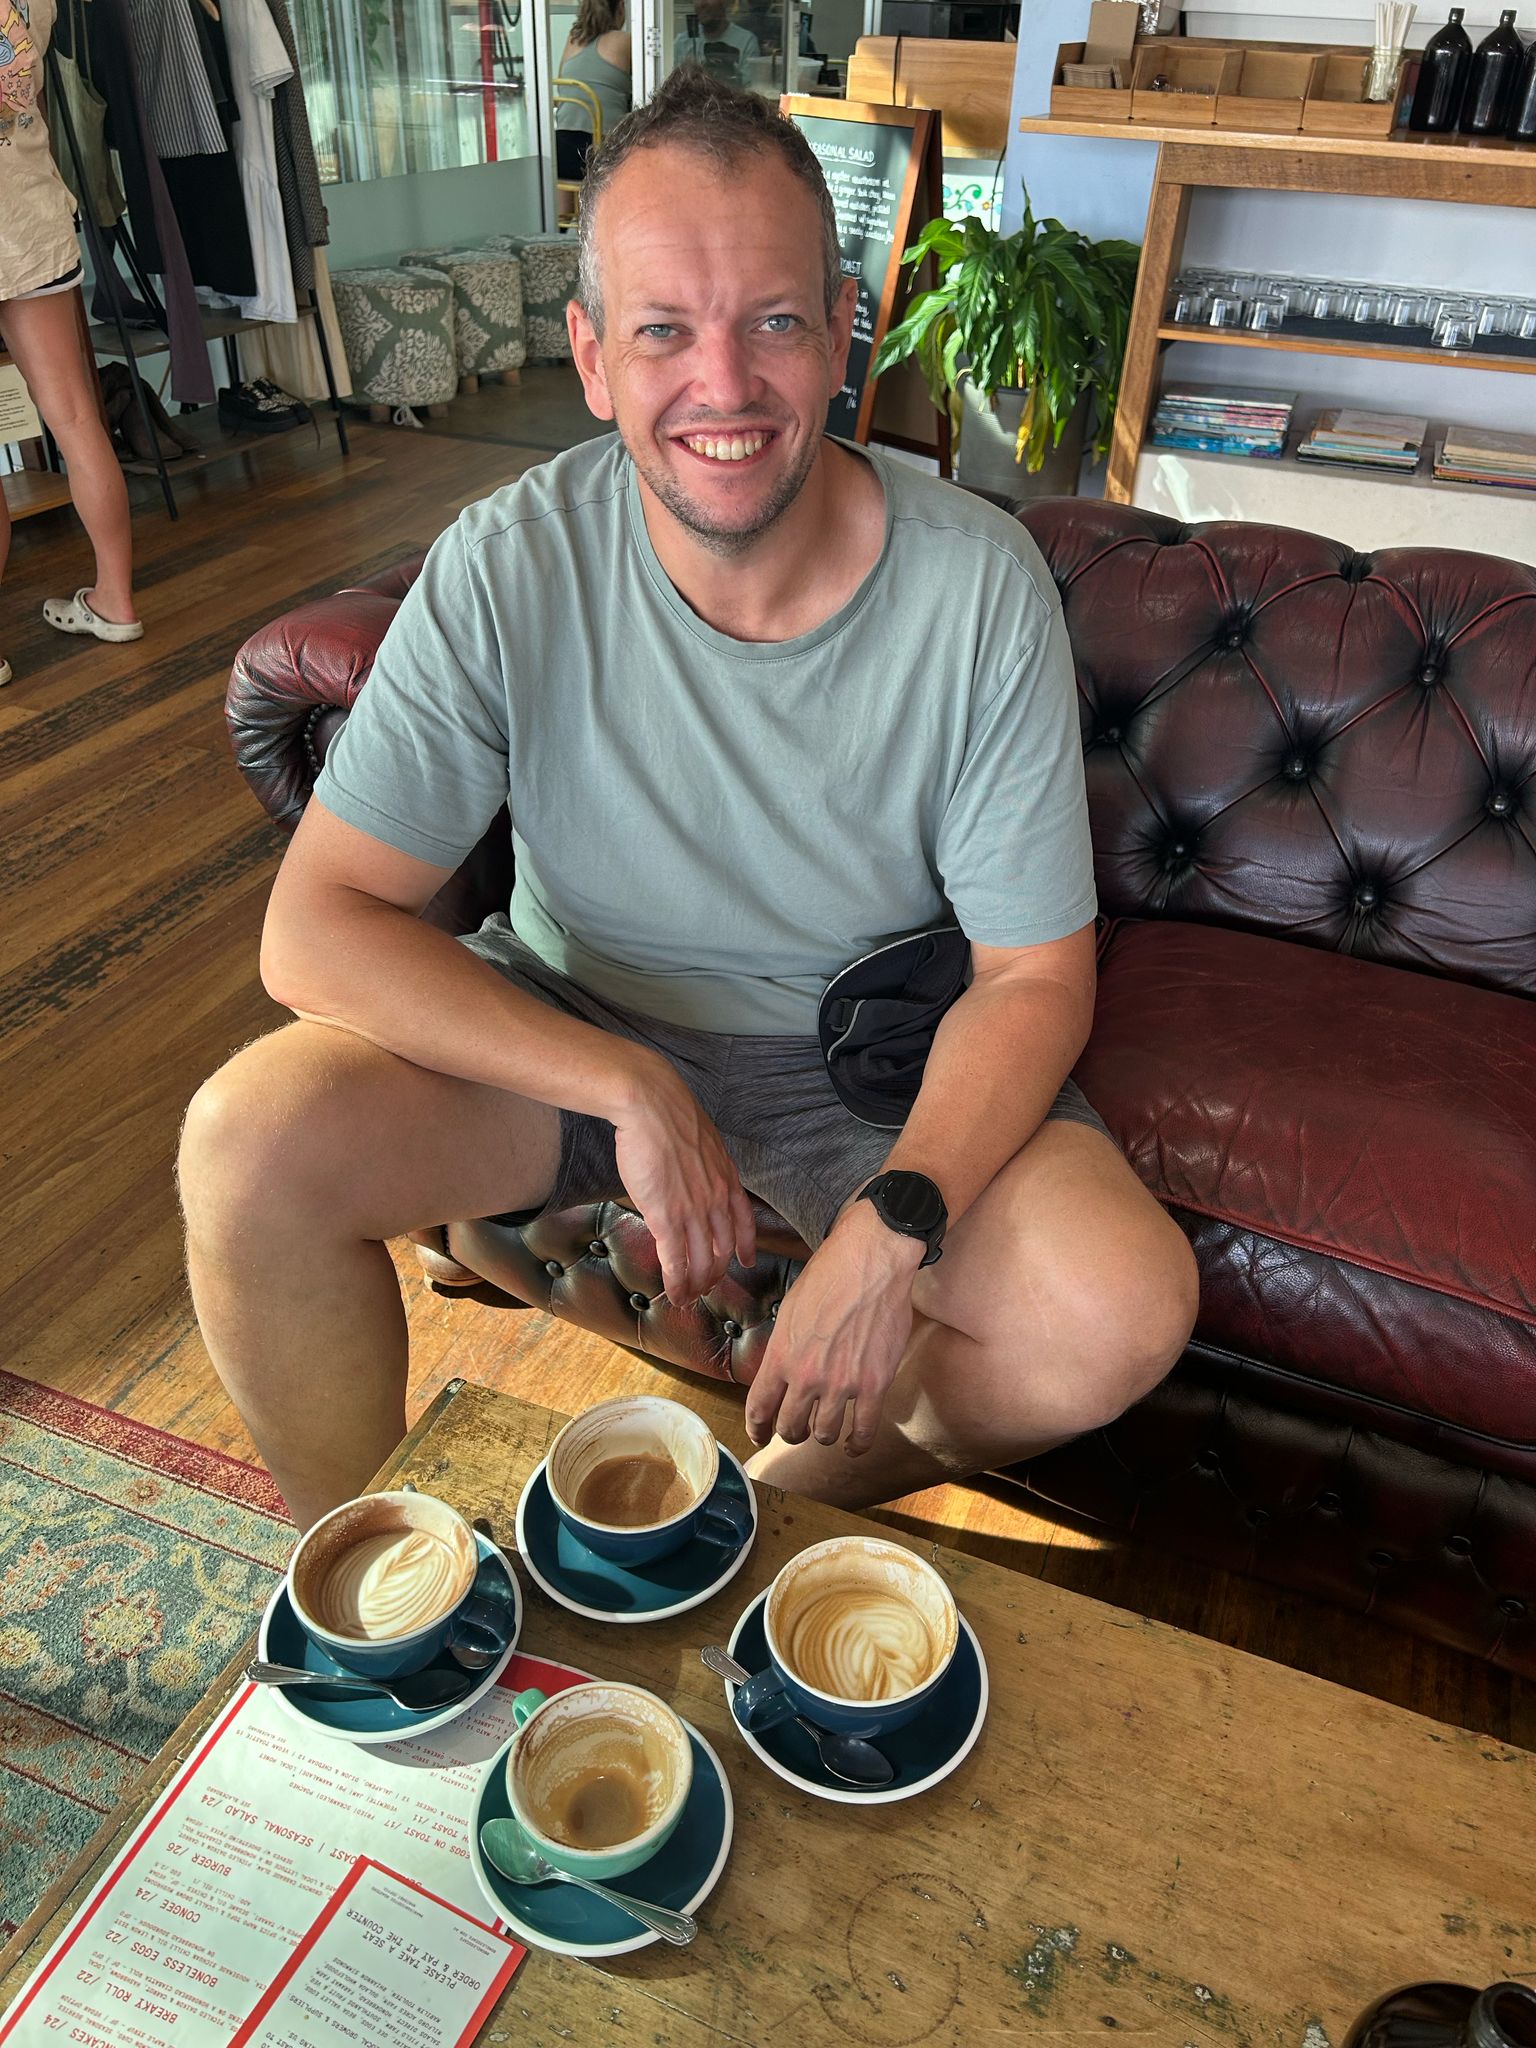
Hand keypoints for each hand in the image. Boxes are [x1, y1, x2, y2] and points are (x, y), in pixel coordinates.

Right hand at [611, 1057, 756, 1304]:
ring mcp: (694, 1211)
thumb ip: (703, 1166)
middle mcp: (716, 1200)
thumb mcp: (702, 1142)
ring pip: (700, 1262)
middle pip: (722, 1249)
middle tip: (705, 1287)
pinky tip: (673, 1295)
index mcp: (727, 1179)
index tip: (746, 1260)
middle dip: (715, 1274)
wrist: (652, 1106)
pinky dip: (675, 1283)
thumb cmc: (670, 1117)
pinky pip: (675, 1261)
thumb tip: (692, 1176)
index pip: (744, 1222)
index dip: (746, 1246)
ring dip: (695, 1285)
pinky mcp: (667, 1217)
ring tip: (687, 1298)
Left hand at [743, 1204, 921, 1456]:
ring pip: (824, 1433)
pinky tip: (853, 1444)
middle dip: (790, 1433)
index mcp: (780, 1356)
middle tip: (796, 1430)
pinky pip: (863, 1430)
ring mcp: (842, 1383)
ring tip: (825, 1430)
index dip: (757, 1428)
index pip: (759, 1408)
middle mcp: (807, 1376)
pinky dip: (857, 1444)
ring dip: (822, 1435)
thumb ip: (782, 1349)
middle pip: (790, 1428)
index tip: (760, 1435)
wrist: (870, 1260)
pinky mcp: (875, 1384)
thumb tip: (780, 1374)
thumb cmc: (828, 1276)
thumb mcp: (789, 1310)